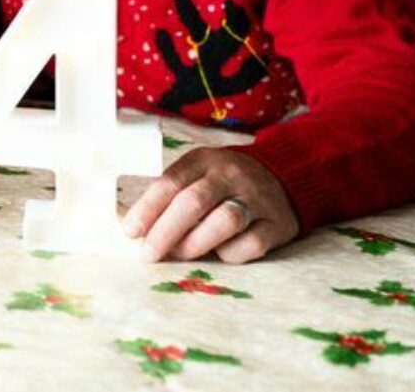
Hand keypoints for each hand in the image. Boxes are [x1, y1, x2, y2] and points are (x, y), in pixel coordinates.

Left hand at [123, 146, 299, 263]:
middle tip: (149, 254)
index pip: (170, 182)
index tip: (130, 231)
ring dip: (195, 243)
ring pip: (224, 221)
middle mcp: (231, 175)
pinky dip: (231, 254)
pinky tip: (220, 253)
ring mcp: (258, 198)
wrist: (284, 176)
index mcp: (204, 160)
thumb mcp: (197, 174)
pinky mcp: (278, 224)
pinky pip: (251, 244)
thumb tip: (138, 230)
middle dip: (165, 231)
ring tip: (179, 254)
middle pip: (193, 202)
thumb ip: (172, 196)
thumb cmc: (225, 182)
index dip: (147, 209)